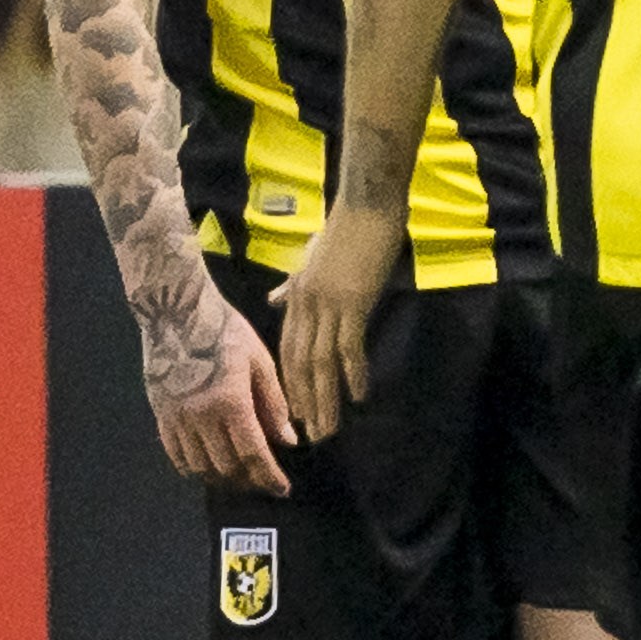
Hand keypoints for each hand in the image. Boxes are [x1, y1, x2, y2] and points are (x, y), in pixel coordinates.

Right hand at [148, 293, 293, 492]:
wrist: (176, 311)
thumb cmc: (225, 330)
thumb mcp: (259, 360)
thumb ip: (274, 403)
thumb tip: (288, 440)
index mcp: (231, 402)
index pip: (253, 453)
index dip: (269, 476)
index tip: (282, 489)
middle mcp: (201, 416)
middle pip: (226, 466)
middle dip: (248, 479)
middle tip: (262, 480)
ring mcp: (176, 418)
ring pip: (199, 466)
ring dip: (221, 477)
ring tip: (238, 476)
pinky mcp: (159, 414)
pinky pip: (174, 454)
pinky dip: (192, 467)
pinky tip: (206, 467)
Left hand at [273, 202, 407, 445]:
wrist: (365, 205)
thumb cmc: (345, 228)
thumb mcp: (311, 258)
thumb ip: (294, 283)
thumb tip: (275, 299)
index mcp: (297, 297)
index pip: (288, 350)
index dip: (291, 384)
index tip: (297, 413)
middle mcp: (306, 305)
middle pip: (300, 363)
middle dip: (306, 402)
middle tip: (313, 434)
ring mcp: (328, 305)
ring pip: (321, 362)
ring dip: (325, 399)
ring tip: (330, 428)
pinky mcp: (352, 301)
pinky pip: (348, 346)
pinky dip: (352, 373)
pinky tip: (358, 396)